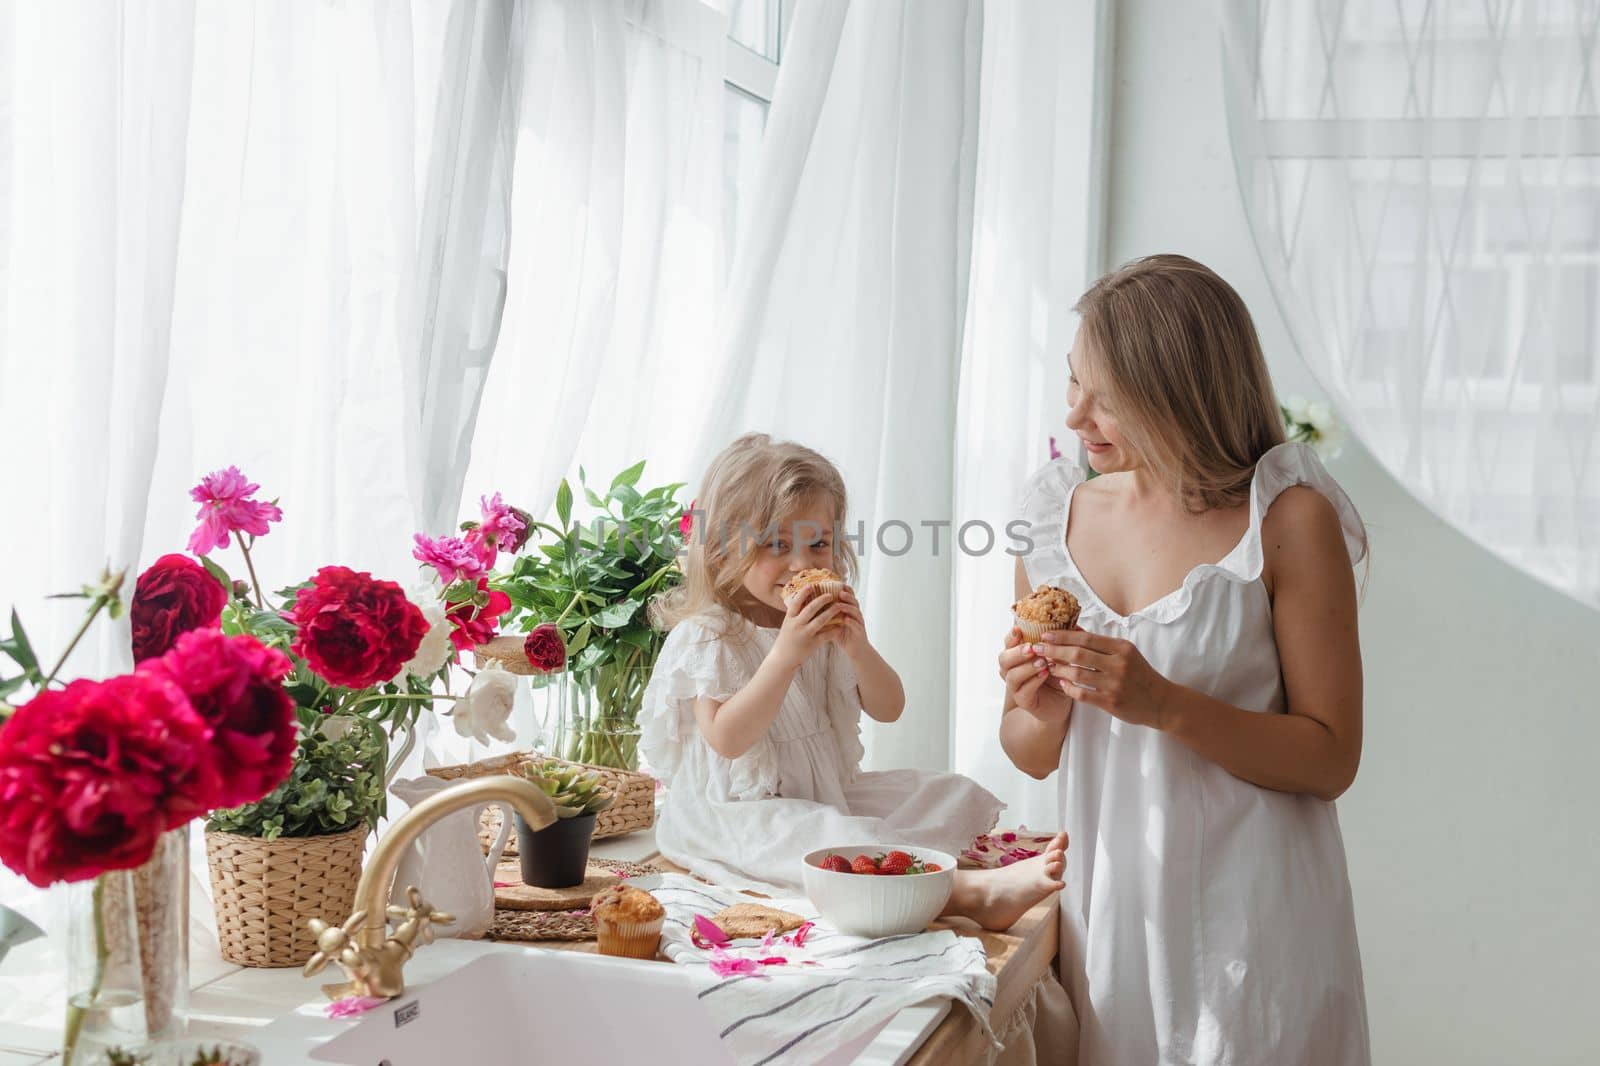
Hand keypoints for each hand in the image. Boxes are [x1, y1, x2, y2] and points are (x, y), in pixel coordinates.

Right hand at [769, 585, 848, 670]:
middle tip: (830, 595)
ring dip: (831, 612)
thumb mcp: (787, 625)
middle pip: (810, 609)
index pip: (796, 602)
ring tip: (839, 606)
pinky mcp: (812, 644)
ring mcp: (804, 635)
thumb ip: (795, 614)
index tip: (811, 585)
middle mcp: (796, 625)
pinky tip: (840, 625)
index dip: (803, 593)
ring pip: (820, 620)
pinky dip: (834, 629)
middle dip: (821, 600)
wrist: (783, 659)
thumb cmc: (786, 640)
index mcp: (789, 619)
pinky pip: (826, 635)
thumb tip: (802, 599)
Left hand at [826, 586, 869, 658]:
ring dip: (848, 607)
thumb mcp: (833, 623)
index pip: (848, 596)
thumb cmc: (843, 636)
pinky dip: (851, 621)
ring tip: (840, 604)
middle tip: (840, 592)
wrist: (856, 650)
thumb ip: (826, 614)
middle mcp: (855, 614)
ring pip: (856, 611)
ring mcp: (859, 622)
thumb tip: (810, 607)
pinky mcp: (860, 632)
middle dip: (847, 596)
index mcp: (849, 610)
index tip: (834, 584)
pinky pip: (857, 625)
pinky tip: (845, 619)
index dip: (843, 589)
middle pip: (853, 601)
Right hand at [998, 627, 1070, 721]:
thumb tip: (1067, 624)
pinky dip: (1034, 681)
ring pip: (1011, 675)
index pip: (1008, 643)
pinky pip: (1023, 691)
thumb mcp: (1058, 655)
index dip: (1011, 636)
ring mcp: (1016, 686)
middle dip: (1017, 652)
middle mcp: (1012, 670)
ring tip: (1043, 663)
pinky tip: (1045, 675)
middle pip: (1004, 659)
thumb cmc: (1056, 676)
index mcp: (1018, 655)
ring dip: (1027, 667)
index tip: (1019, 629)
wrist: (1060, 702)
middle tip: (1032, 648)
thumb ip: (1056, 642)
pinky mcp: (1023, 700)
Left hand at [1031, 628, 1172, 728]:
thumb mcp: (1126, 653)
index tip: (1046, 634)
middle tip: (1037, 648)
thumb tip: (1074, 629)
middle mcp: (1119, 664)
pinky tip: (1061, 683)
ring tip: (1046, 666)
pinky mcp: (1111, 702)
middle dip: (1054, 650)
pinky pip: (1082, 694)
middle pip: (1078, 654)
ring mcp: (1114, 684)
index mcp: (1122, 648)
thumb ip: (1102, 644)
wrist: (1162, 702)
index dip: (1063, 635)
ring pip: (1077, 674)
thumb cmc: (1141, 674)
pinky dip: (1068, 688)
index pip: (1086, 638)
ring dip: (1057, 669)